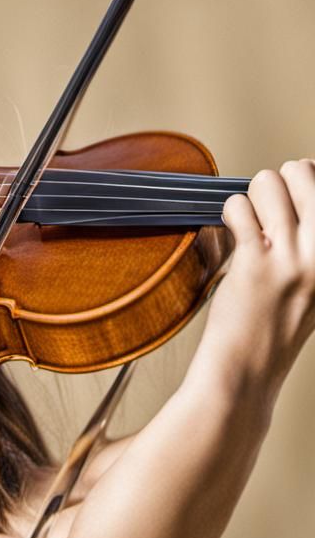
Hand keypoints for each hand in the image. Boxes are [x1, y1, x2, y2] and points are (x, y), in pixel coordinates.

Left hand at [201, 158, 314, 393]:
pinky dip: (231, 214)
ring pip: (266, 182)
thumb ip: (312, 236)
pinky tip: (235, 236)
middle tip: (270, 216)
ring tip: (252, 229)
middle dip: (278, 183)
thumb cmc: (276, 321)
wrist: (249, 367)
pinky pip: (238, 207)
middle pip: (301, 170)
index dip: (305, 186)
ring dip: (250, 200)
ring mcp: (293, 255)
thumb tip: (300, 173)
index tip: (295, 210)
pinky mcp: (256, 261)